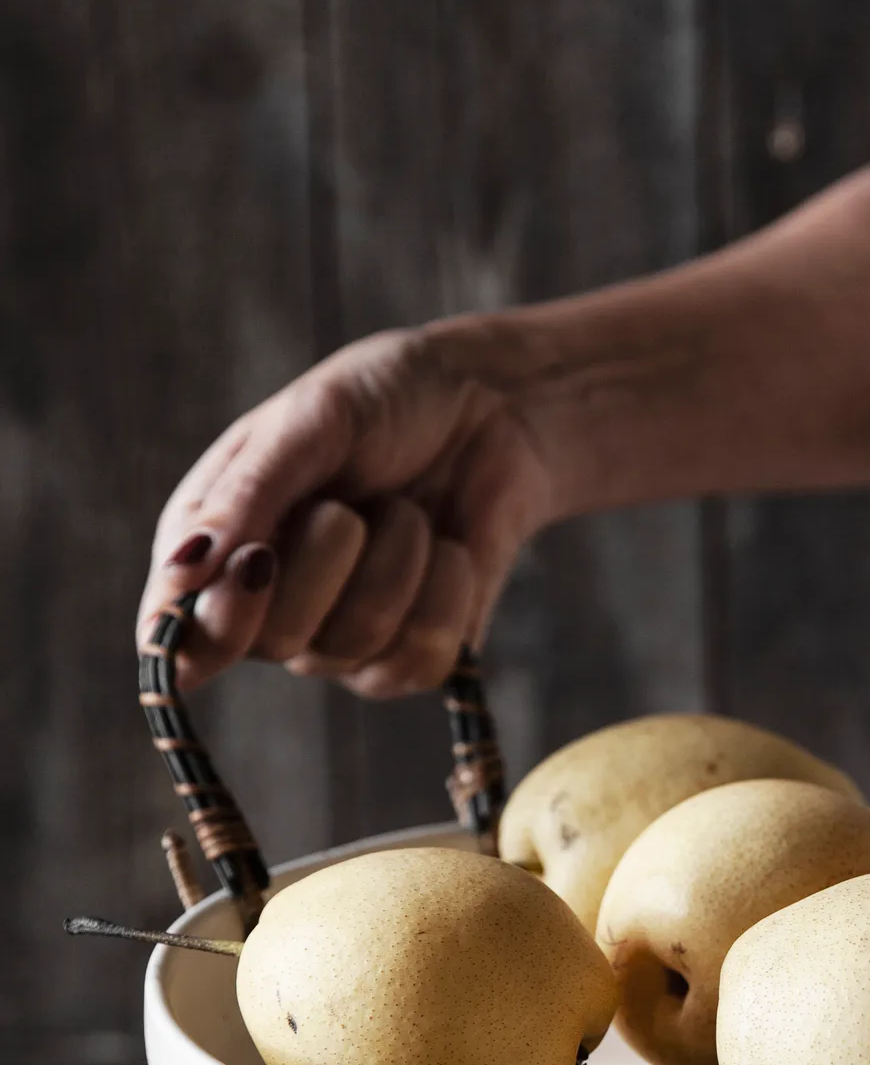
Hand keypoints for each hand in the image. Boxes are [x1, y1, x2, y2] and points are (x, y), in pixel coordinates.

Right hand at [136, 324, 553, 693]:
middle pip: (273, 644)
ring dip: (395, 565)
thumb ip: (247, 495)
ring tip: (407, 510)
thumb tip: (183, 570)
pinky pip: (422, 663)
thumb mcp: (311, 422)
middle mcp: (273, 609)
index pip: (181, 639)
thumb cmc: (386, 401)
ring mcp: (347, 640)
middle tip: (346, 508)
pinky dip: (446, 595)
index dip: (212, 625)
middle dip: (322, 568)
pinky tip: (450, 547)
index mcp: (217, 548)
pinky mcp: (419, 654)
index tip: (258, 563)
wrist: (494, 406)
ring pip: (357, 649)